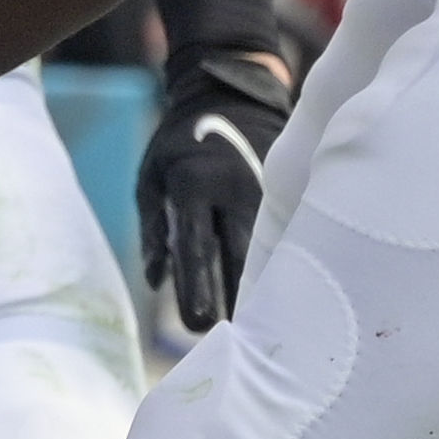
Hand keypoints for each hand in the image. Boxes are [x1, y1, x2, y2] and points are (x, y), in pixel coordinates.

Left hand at [138, 49, 291, 331]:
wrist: (229, 95)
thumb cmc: (178, 142)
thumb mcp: (150, 175)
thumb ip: (152, 229)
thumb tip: (157, 282)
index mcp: (194, 184)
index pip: (195, 247)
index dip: (196, 288)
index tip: (197, 325)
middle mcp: (234, 190)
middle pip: (239, 257)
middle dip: (238, 301)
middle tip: (237, 343)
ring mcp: (266, 191)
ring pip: (269, 250)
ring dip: (266, 289)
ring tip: (266, 331)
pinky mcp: (288, 193)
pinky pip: (286, 237)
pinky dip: (283, 267)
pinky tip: (288, 296)